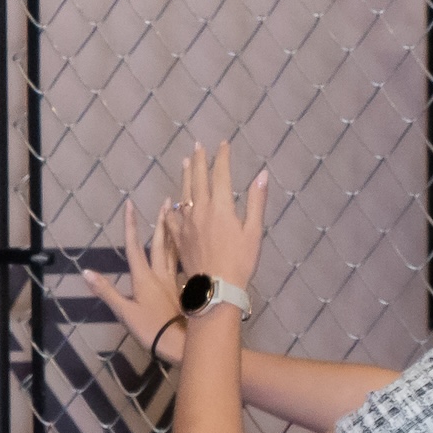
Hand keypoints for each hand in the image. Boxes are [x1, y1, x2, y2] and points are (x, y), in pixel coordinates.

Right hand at [79, 199, 188, 367]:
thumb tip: (86, 272)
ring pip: (176, 251)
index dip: (131, 225)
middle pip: (161, 243)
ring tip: (179, 215)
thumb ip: (106, 291)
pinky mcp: (186, 290)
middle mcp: (160, 274)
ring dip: (176, 232)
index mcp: (144, 277)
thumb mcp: (125, 312)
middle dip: (161, 221)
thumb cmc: (152, 329)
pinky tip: (192, 247)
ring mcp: (175, 281)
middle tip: (166, 200)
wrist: (183, 343)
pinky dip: (186, 251)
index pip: (134, 246)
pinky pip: (185, 264)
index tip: (130, 205)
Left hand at [165, 140, 271, 289]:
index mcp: (220, 207)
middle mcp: (200, 211)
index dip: (222, 158)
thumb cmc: (240, 261)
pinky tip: (170, 203)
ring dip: (184, 177)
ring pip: (183, 194)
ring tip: (184, 162)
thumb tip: (262, 174)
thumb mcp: (254, 231)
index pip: (220, 175)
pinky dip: (171, 207)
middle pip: (197, 180)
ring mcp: (186, 224)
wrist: (215, 288)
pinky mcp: (178, 238)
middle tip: (198, 146)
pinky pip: (172, 218)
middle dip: (199, 161)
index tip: (223, 144)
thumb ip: (256, 201)